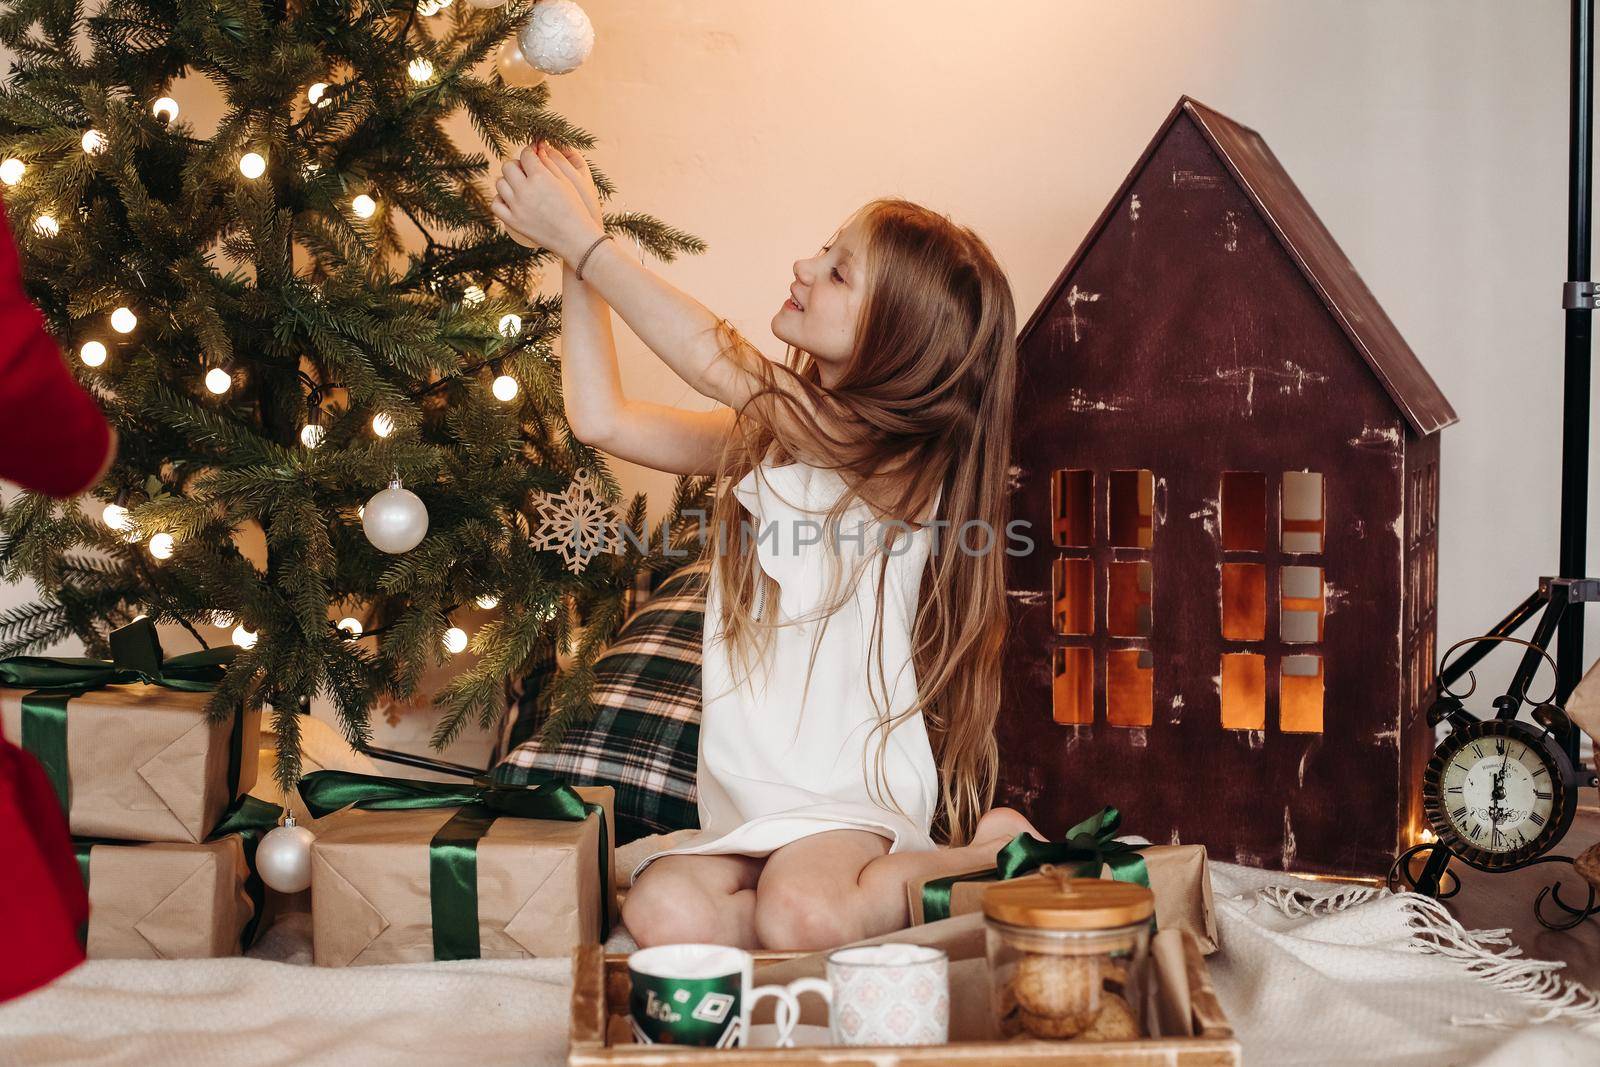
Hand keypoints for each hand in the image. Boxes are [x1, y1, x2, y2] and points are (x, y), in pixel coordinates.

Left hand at [490, 141, 602, 262]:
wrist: (576, 238)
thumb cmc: (575, 208)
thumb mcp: (566, 181)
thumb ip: (550, 163)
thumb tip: (538, 148)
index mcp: (540, 177)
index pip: (526, 154)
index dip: (529, 152)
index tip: (532, 155)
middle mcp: (525, 190)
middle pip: (508, 166)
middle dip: (517, 165)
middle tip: (525, 171)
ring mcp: (517, 206)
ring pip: (499, 184)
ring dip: (508, 181)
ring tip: (519, 186)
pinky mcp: (513, 221)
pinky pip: (496, 204)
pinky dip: (500, 199)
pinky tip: (510, 199)